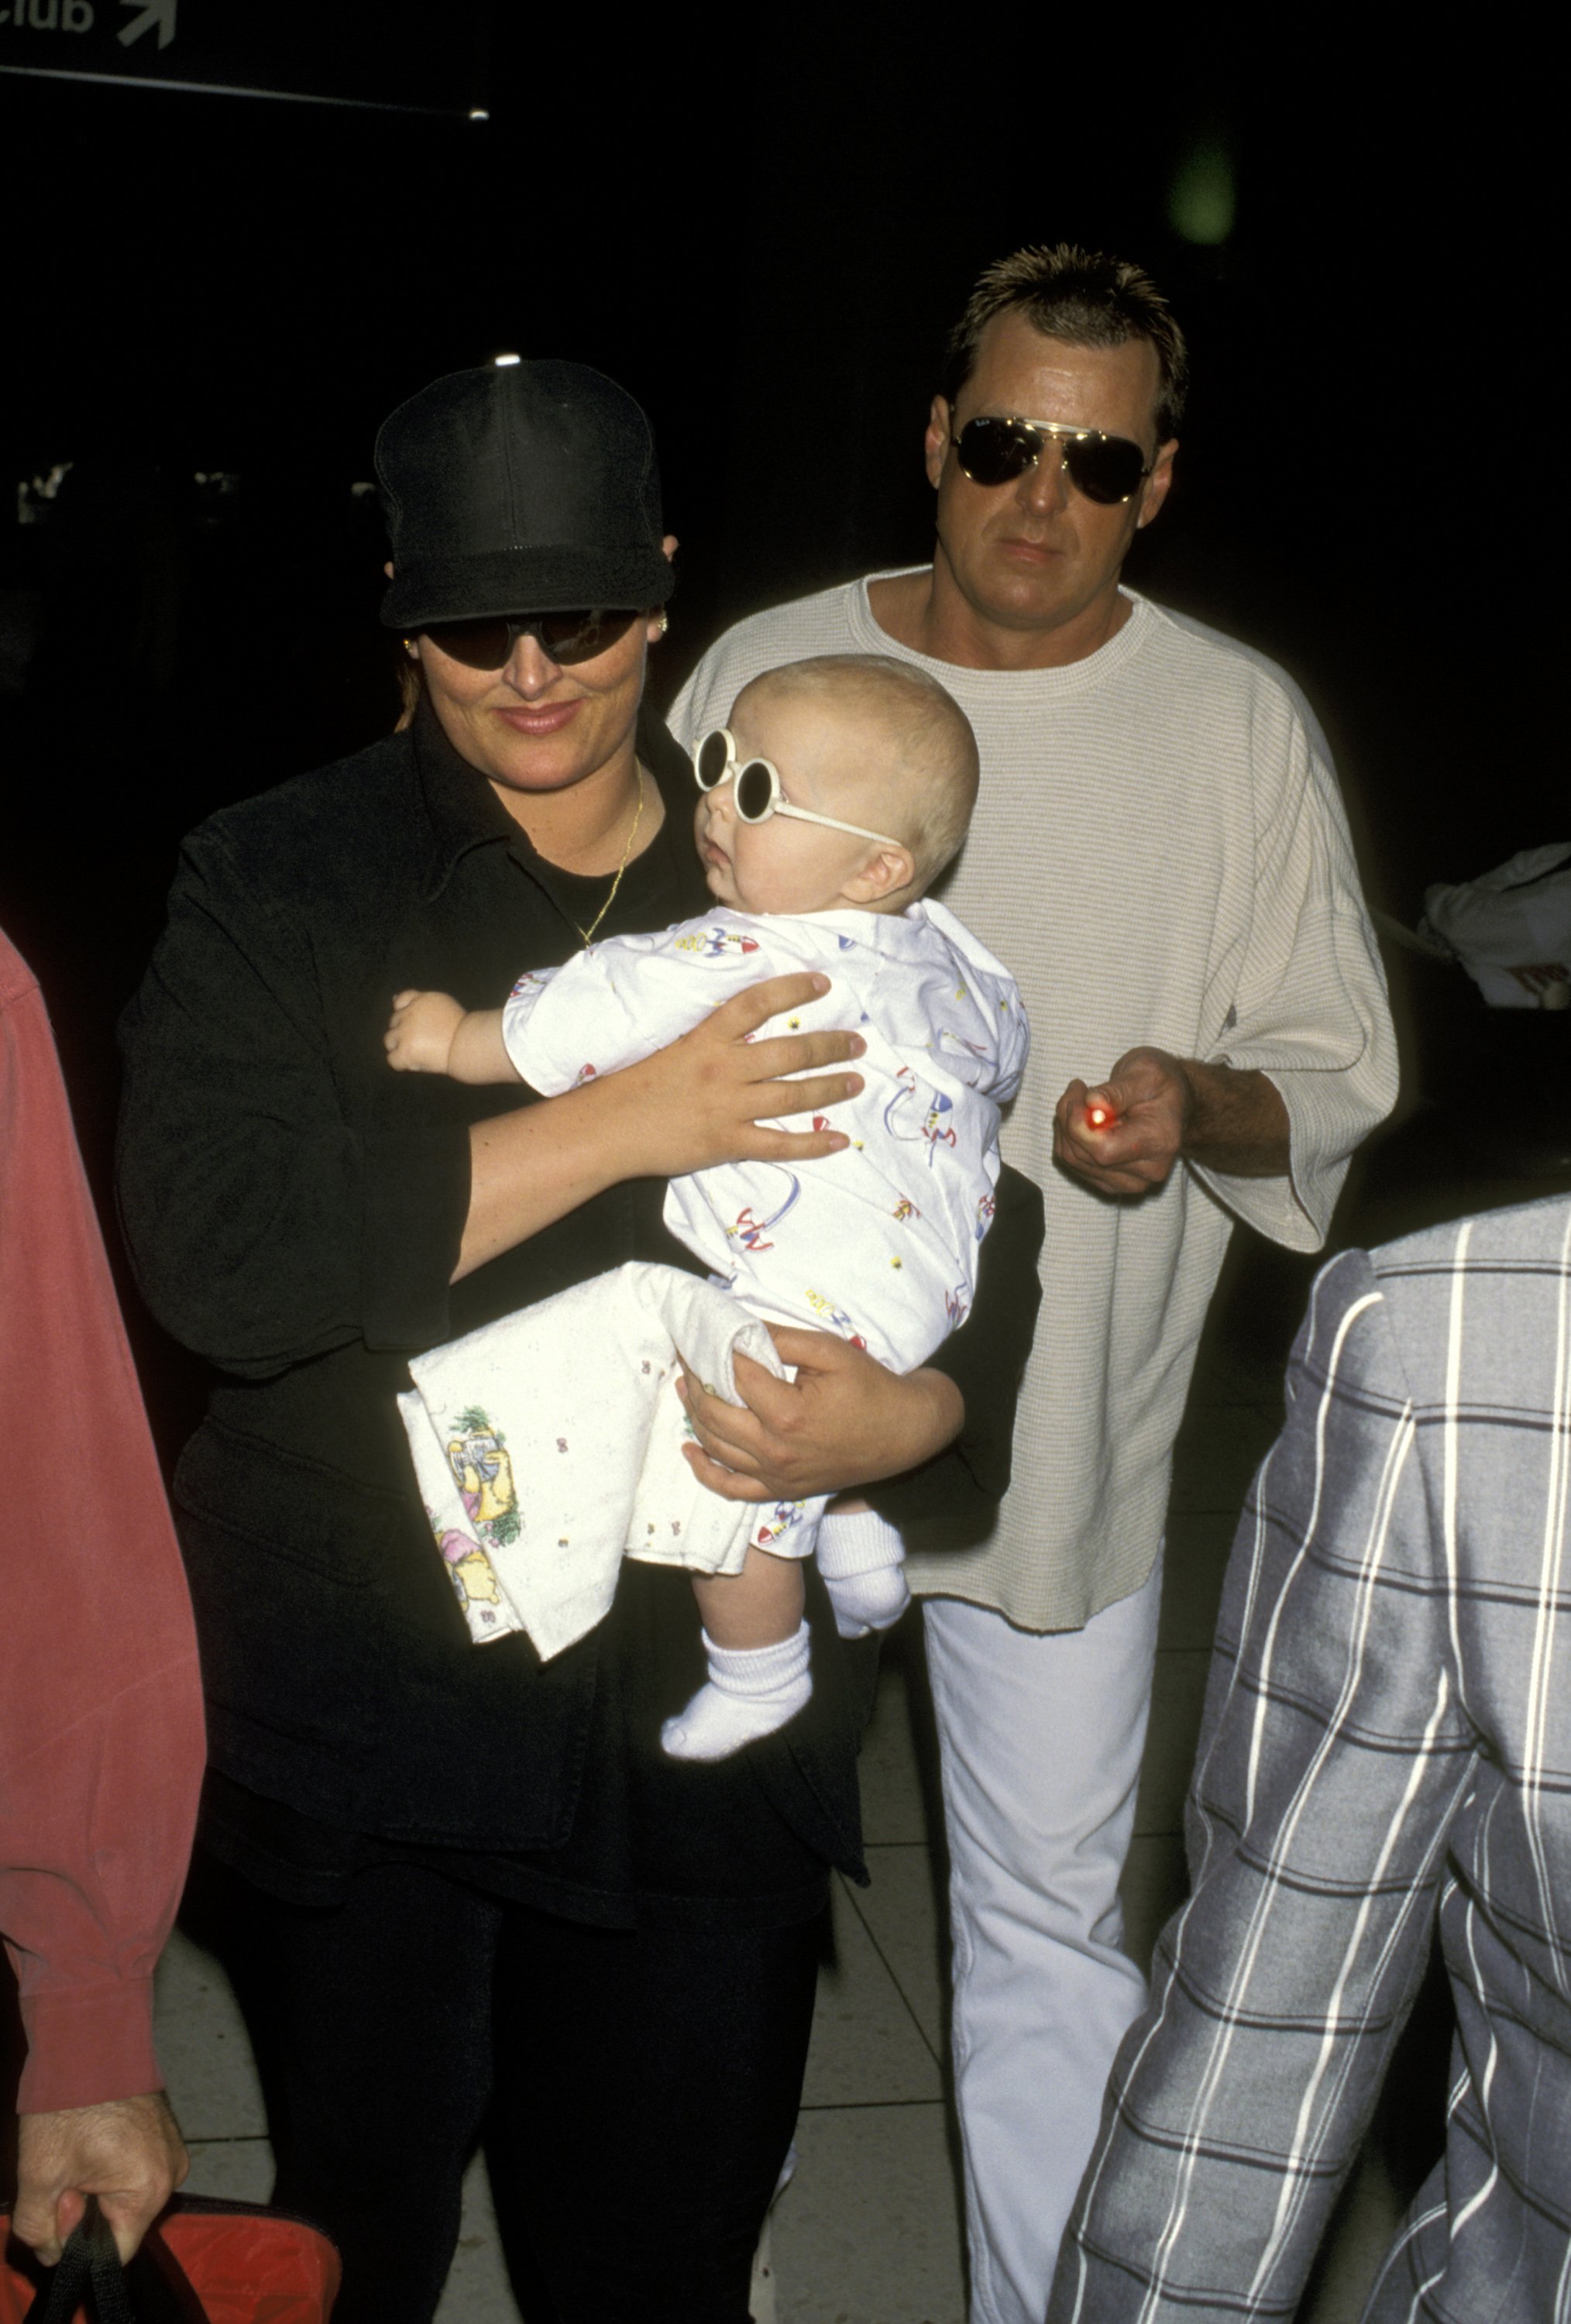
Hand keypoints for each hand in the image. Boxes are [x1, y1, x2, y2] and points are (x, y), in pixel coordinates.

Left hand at [14, 2092, 188, 2265]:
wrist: (90, 2039)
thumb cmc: (69, 2105)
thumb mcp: (38, 2176)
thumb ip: (38, 2229)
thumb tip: (52, 2252)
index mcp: (149, 2190)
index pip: (115, 2253)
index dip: (78, 2240)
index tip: (63, 2201)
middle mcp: (172, 2173)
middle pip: (121, 2222)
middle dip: (86, 2208)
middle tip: (65, 2170)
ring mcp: (172, 2149)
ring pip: (125, 2194)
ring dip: (97, 2185)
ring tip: (78, 2150)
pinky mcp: (164, 2131)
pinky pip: (135, 2168)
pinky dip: (110, 2164)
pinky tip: (91, 2138)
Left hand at [386, 989, 464, 1074]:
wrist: (470, 1043)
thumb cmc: (464, 1027)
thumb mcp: (445, 1004)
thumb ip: (422, 1001)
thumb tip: (393, 1000)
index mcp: (422, 1000)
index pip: (401, 1000)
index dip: (403, 1011)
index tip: (412, 1022)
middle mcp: (410, 1013)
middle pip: (394, 1021)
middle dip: (403, 1031)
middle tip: (421, 1042)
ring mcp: (406, 1033)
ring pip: (389, 1040)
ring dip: (399, 1046)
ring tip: (417, 1053)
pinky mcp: (406, 1052)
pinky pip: (392, 1060)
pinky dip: (400, 1063)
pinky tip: (413, 1064)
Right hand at [587, 971, 865, 1179]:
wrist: (606, 1130)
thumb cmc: (632, 1086)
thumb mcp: (669, 1046)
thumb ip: (707, 1036)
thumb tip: (742, 1024)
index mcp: (705, 1038)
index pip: (756, 1003)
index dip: (793, 989)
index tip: (823, 982)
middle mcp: (722, 1069)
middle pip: (789, 1051)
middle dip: (830, 1046)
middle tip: (857, 1042)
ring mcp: (727, 1108)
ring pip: (793, 1095)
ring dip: (830, 1087)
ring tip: (857, 1081)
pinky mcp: (727, 1143)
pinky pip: (779, 1144)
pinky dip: (812, 1143)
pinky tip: (839, 1140)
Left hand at [676, 1327, 963, 1501]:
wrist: (904, 1432)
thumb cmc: (870, 1387)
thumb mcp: (829, 1351)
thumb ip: (780, 1339)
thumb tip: (738, 1327)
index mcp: (787, 1413)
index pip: (733, 1377)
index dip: (712, 1352)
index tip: (698, 1335)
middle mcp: (775, 1450)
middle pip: (714, 1413)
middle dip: (695, 1381)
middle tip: (686, 1357)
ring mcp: (775, 1475)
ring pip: (716, 1447)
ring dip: (694, 1416)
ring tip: (686, 1387)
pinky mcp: (779, 1489)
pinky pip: (731, 1488)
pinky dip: (705, 1471)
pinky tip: (690, 1451)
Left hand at [1053, 1045, 1192, 1196]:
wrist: (1173, 1102)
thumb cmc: (1160, 1084)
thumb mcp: (1146, 1072)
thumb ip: (1118, 1090)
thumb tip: (1091, 1102)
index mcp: (1159, 1142)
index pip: (1104, 1150)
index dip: (1079, 1124)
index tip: (1079, 1090)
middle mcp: (1147, 1170)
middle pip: (1084, 1156)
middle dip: (1069, 1118)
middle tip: (1076, 1088)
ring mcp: (1130, 1182)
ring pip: (1073, 1159)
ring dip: (1065, 1126)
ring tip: (1080, 1099)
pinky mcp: (1113, 1183)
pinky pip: (1074, 1163)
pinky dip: (1068, 1138)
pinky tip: (1081, 1118)